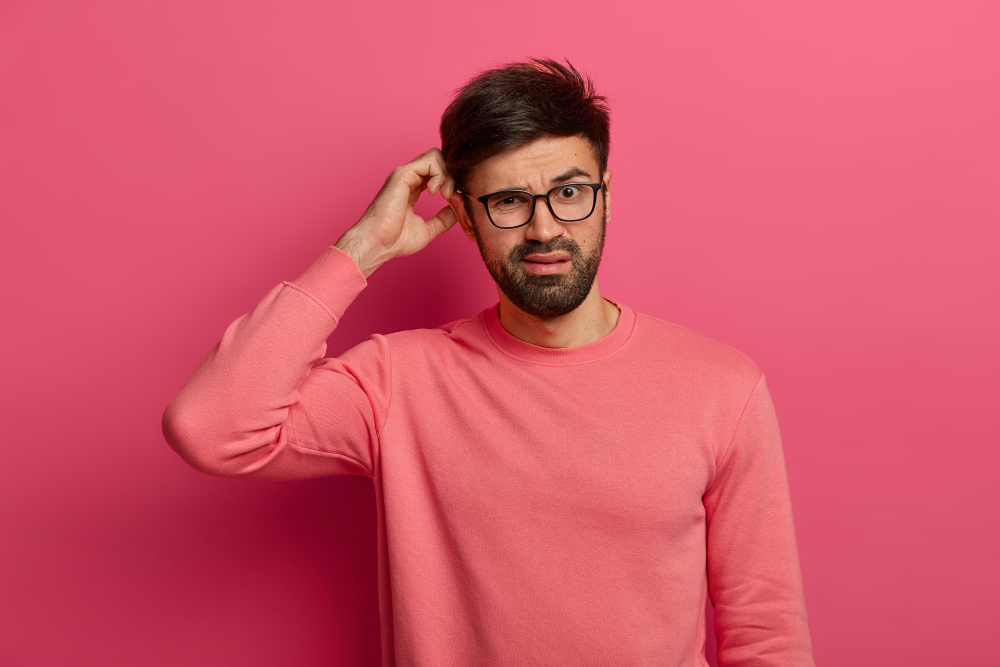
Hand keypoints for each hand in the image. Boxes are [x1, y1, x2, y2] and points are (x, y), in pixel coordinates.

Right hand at [335, 148, 457, 277]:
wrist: (379, 244)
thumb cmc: (395, 240)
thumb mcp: (428, 230)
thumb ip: (442, 219)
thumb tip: (457, 211)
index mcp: (413, 189)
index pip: (436, 172)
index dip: (450, 182)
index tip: (454, 200)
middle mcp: (409, 178)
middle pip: (438, 160)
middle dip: (452, 175)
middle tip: (451, 196)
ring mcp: (406, 174)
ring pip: (436, 156)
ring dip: (447, 174)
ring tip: (445, 194)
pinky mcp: (404, 174)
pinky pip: (431, 160)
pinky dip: (440, 174)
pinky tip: (436, 192)